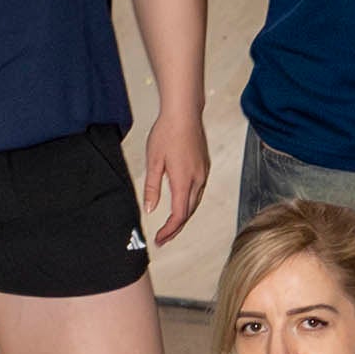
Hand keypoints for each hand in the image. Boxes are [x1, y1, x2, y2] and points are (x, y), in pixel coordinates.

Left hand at [138, 111, 208, 243]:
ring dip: (184, 216)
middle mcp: (197, 180)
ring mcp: (203, 173)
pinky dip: (189, 203)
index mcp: (183, 180)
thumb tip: (150, 208)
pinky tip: (181, 203)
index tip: (160, 240)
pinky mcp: (204, 167)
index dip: (170, 231)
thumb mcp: (153, 161)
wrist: (184, 113)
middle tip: (164, 237)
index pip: (179, 215)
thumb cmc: (167, 132)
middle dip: (176, 228)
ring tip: (171, 225)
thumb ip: (152, 187)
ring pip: (195, 203)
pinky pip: (198, 191)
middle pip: (189, 212)